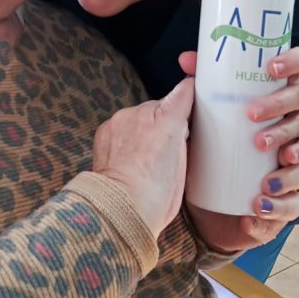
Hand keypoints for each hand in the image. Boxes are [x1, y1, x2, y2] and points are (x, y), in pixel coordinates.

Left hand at [93, 77, 193, 237]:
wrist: (121, 205)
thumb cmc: (157, 195)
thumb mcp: (185, 166)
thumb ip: (183, 138)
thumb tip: (182, 129)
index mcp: (170, 119)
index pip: (184, 92)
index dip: (190, 95)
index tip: (193, 98)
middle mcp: (144, 112)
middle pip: (159, 108)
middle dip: (164, 122)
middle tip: (165, 148)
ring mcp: (122, 118)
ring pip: (139, 116)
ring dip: (143, 129)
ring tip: (144, 157)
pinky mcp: (105, 128)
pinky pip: (120, 125)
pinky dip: (125, 137)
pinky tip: (128, 157)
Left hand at [177, 48, 298, 252]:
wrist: (209, 196)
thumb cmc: (217, 140)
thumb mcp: (206, 114)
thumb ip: (201, 85)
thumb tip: (185, 59)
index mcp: (284, 95)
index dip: (295, 61)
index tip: (270, 68)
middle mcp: (298, 122)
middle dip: (281, 112)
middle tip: (252, 117)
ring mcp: (298, 158)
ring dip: (289, 164)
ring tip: (266, 175)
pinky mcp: (290, 197)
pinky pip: (295, 203)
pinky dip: (278, 205)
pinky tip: (259, 204)